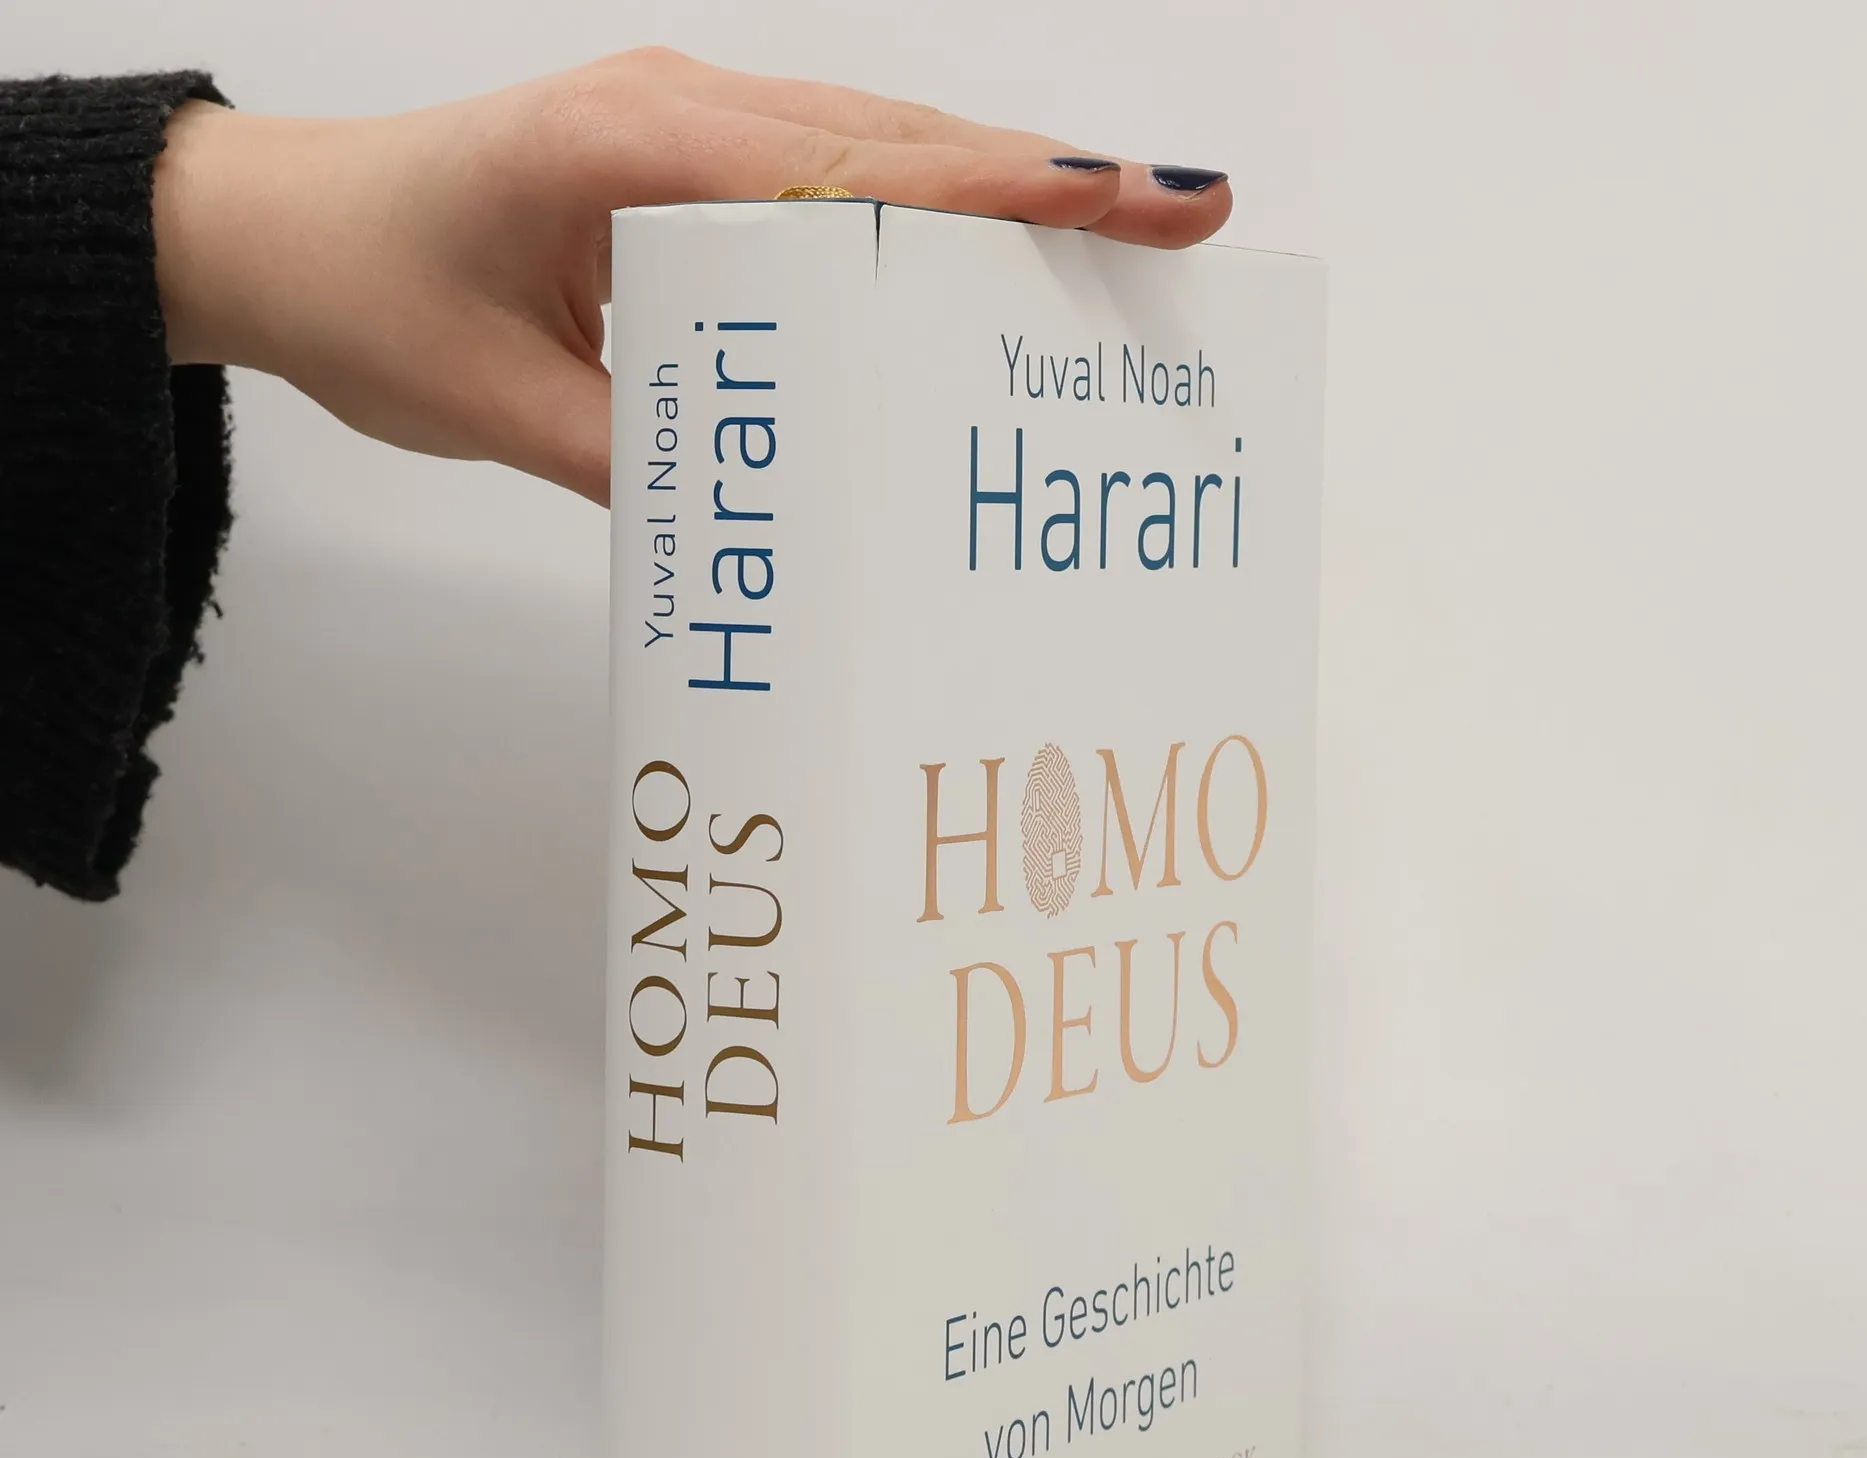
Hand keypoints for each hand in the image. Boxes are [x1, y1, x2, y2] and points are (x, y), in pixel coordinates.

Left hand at [152, 50, 1232, 506]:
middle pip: (897, 138)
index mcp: (630, 147)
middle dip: (1048, 177)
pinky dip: (919, 213)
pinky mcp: (682, 167)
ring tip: (1123, 237)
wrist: (273, 236)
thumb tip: (779, 523)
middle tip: (1183, 215)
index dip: (1001, 190)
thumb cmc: (367, 297)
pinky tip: (983, 263)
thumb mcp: (498, 407)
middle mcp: (674, 115)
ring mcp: (682, 130)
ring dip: (998, 192)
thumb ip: (643, 459)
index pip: (853, 165)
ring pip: (874, 147)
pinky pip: (824, 177)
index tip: (1127, 195)